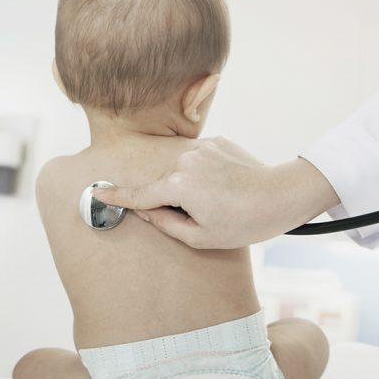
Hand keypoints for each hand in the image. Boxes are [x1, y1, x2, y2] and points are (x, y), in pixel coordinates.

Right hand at [93, 136, 339, 247]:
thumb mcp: (200, 237)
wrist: (280, 196)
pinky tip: (225, 185)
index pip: (139, 194)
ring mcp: (201, 148)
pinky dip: (204, 172)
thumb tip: (145, 210)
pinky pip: (198, 159)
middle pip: (164, 183)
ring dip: (190, 184)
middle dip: (174, 198)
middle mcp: (184, 161)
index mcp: (178, 186)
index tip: (97, 192)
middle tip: (207, 213)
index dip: (117, 196)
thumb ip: (165, 223)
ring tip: (220, 198)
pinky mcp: (216, 141)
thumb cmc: (243, 223)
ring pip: (181, 170)